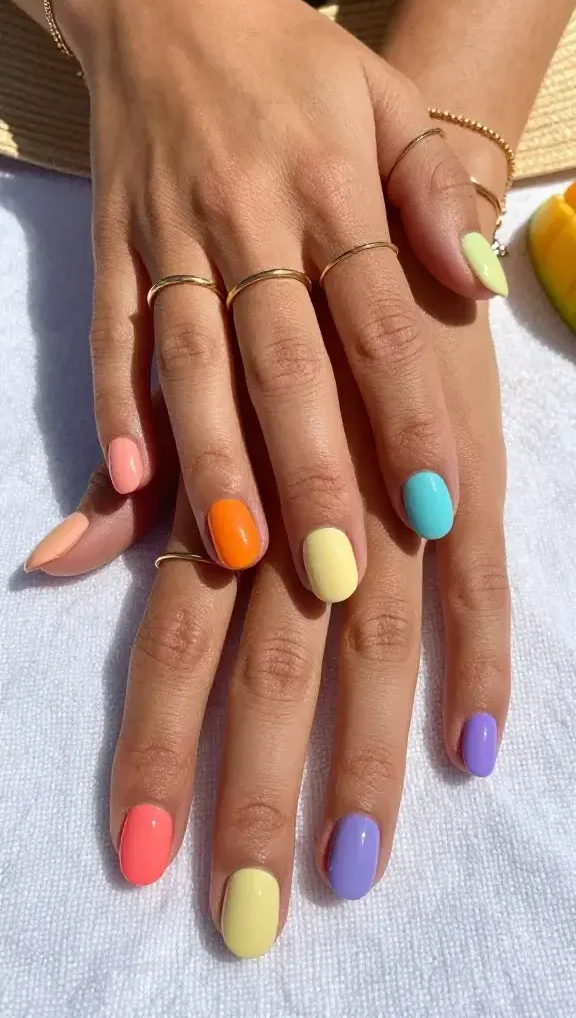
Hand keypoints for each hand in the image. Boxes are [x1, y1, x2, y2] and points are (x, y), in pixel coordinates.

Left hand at [27, 271, 509, 955]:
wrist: (367, 187)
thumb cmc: (260, 305)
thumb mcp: (178, 376)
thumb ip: (127, 479)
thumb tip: (46, 560)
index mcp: (231, 490)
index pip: (179, 643)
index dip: (160, 750)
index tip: (141, 860)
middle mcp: (311, 507)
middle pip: (272, 672)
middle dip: (256, 795)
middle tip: (246, 918)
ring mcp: (403, 498)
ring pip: (376, 653)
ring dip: (363, 766)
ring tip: (349, 871)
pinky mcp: (476, 482)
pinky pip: (488, 592)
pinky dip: (482, 670)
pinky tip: (473, 753)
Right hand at [53, 0, 507, 602]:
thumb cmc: (295, 66)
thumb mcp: (385, 98)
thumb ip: (431, 189)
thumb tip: (476, 279)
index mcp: (330, 187)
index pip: (378, 321)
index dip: (408, 418)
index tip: (438, 508)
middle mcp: (247, 220)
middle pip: (283, 364)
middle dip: (311, 473)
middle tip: (336, 576)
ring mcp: (168, 237)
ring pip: (193, 365)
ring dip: (214, 462)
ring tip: (239, 554)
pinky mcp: (110, 249)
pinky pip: (109, 334)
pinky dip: (114, 406)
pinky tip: (125, 479)